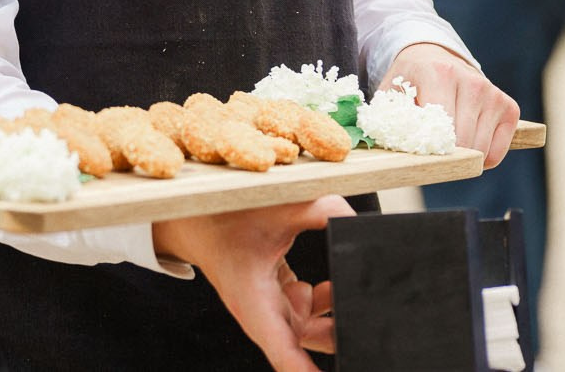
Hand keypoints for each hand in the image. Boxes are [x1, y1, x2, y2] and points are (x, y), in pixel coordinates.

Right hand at [153, 197, 350, 371]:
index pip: (287, 356)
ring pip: (314, 328)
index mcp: (254, 303)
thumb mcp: (282, 207)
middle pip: (309, 343)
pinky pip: (311, 313)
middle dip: (339, 337)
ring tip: (343, 287)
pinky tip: (330, 282)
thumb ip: (325, 212)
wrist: (201, 221)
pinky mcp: (279, 303)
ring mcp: (272, 312)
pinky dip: (325, 300)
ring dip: (334, 312)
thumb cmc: (225, 219)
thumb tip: (358, 223)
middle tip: (364, 321)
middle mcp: (263, 316)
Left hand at [382, 43, 518, 166]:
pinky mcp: (508, 108)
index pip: (442, 128)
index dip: (430, 150)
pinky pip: (496, 152)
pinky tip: (467, 145)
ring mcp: (493, 94)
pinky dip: (482, 158)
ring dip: (463, 158)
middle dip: (446, 156)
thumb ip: (390, 120)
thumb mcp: (391, 94)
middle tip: (431, 152)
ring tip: (448, 145)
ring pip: (481, 150)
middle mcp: (472, 81)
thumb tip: (392, 153)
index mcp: (439, 74)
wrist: (433, 58)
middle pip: (464, 143)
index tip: (421, 154)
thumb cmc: (410, 83)